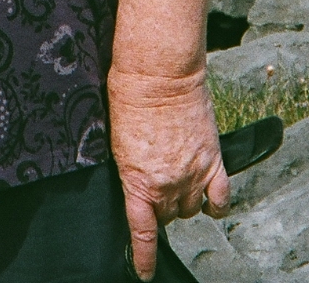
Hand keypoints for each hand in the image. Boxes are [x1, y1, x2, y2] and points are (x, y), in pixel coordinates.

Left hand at [108, 66, 229, 281]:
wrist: (158, 75)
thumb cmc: (128, 99)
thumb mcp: (118, 142)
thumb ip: (131, 172)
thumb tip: (140, 187)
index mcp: (139, 181)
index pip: (142, 232)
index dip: (143, 256)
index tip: (143, 272)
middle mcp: (168, 185)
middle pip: (166, 215)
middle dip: (158, 205)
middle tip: (154, 181)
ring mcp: (193, 175)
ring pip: (191, 208)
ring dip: (183, 199)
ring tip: (176, 175)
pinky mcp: (213, 161)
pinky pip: (220, 199)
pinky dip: (215, 203)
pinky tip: (208, 197)